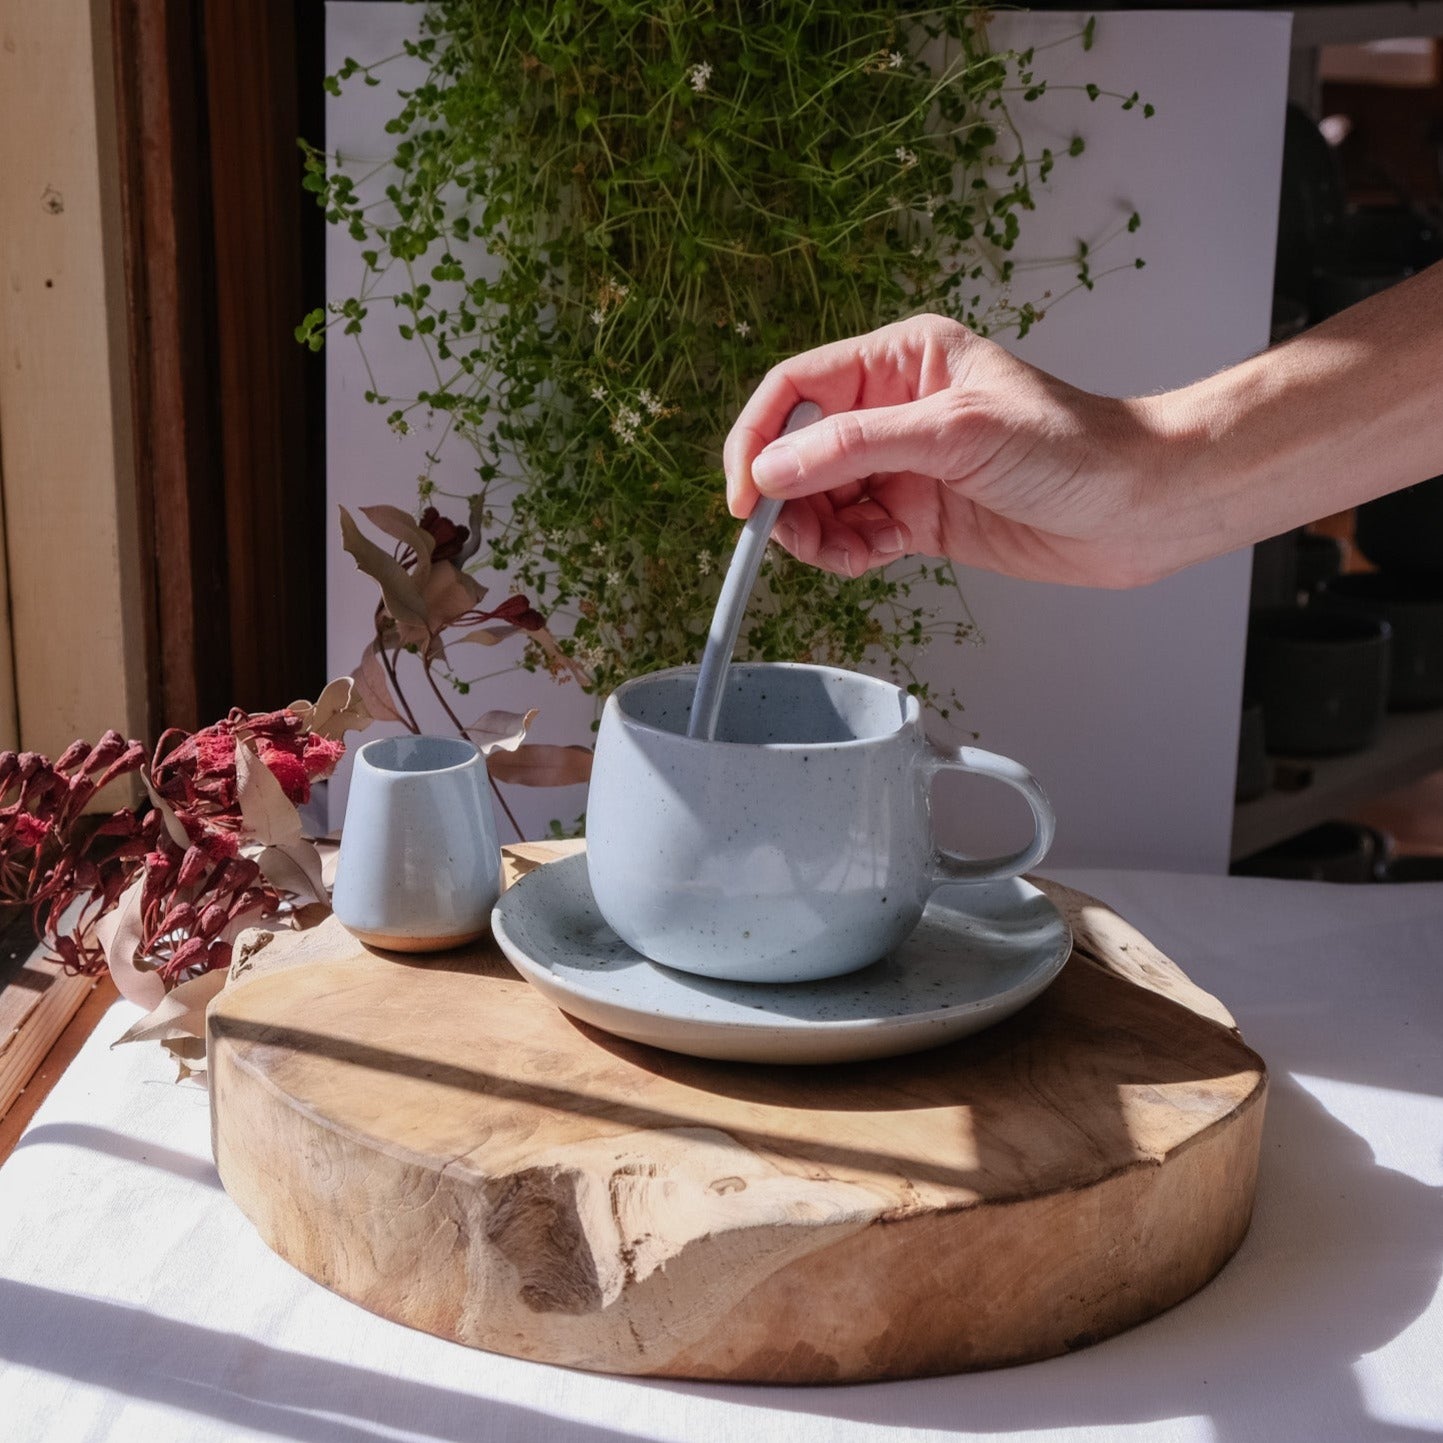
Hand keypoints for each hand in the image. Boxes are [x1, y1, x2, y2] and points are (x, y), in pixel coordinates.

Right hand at [723, 314, 1165, 587]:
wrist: (1138, 508)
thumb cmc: (1073, 448)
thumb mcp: (955, 434)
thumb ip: (854, 448)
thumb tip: (771, 469)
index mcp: (901, 361)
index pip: (797, 389)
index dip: (759, 439)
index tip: (746, 495)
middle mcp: (894, 409)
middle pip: (798, 450)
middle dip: (787, 497)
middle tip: (791, 537)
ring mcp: (904, 465)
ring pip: (820, 499)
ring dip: (818, 533)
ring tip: (850, 553)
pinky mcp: (916, 515)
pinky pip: (853, 534)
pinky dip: (850, 552)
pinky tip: (879, 554)